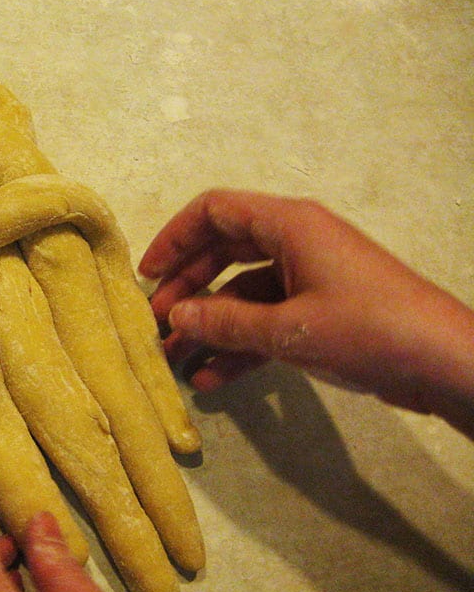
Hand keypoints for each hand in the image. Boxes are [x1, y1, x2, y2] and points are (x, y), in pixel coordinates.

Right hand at [138, 189, 473, 434]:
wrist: (446, 365)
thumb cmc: (369, 330)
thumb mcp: (289, 329)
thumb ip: (226, 322)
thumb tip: (176, 318)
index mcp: (289, 225)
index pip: (215, 212)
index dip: (175, 238)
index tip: (148, 276)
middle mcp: (296, 243)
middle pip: (224, 252)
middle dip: (188, 288)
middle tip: (159, 323)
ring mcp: (310, 278)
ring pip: (243, 292)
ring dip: (210, 324)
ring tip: (177, 360)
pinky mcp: (322, 312)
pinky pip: (268, 320)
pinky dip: (240, 345)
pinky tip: (213, 379)